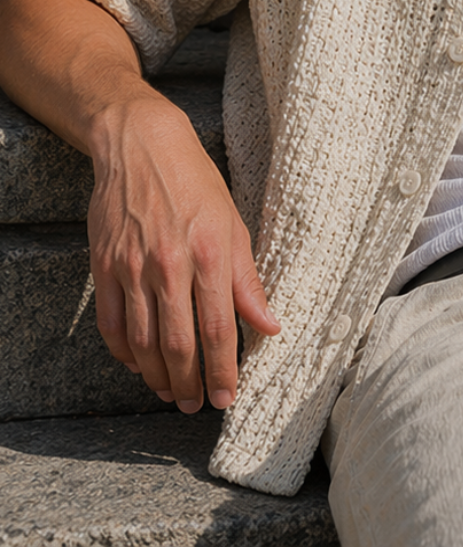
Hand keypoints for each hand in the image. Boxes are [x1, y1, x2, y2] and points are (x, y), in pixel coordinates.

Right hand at [87, 96, 279, 411]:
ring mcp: (131, 268)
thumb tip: (270, 325)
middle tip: (198, 405)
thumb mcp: (234, 223)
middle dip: (190, 383)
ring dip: (157, 377)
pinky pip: (111, 325)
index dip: (224, 370)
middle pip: (178, 345)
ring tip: (171, 393)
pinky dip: (124, 353)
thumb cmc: (196, 182)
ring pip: (142, 343)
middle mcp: (169, 265)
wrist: (142, 146)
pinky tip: (138, 364)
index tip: (228, 396)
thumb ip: (248, 280)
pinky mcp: (103, 266)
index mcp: (209, 253)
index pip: (219, 329)